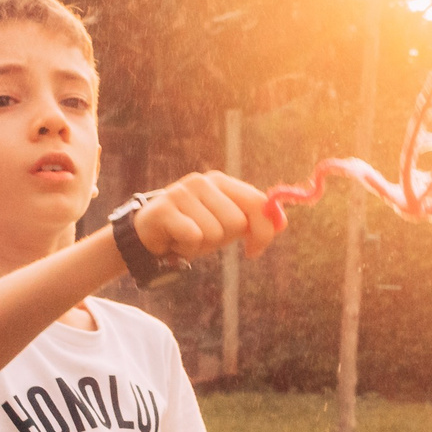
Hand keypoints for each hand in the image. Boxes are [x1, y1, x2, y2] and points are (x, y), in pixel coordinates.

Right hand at [137, 172, 278, 264]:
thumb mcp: (225, 224)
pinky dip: (187, 248)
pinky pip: (193, 237)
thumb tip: (281, 223)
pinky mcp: (164, 209)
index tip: (254, 250)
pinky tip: (175, 241)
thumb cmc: (193, 228)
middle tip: (204, 237)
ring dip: (202, 245)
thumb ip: (252, 220)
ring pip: (214, 232)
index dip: (263, 230)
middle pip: (236, 222)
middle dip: (224, 239)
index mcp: (222, 182)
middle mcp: (203, 182)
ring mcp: (182, 192)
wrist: (150, 235)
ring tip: (187, 237)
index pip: (258, 202)